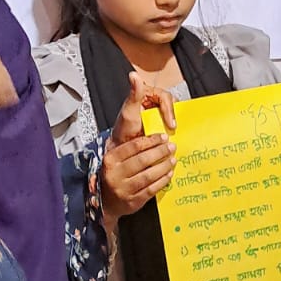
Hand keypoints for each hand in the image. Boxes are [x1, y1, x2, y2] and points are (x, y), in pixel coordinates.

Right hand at [102, 74, 177, 226]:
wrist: (107, 200)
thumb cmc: (118, 167)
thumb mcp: (119, 148)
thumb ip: (129, 125)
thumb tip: (135, 79)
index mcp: (111, 158)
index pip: (133, 147)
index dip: (151, 141)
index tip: (165, 136)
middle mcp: (114, 173)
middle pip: (142, 161)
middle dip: (160, 153)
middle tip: (172, 146)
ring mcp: (123, 189)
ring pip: (149, 176)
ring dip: (164, 167)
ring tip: (173, 159)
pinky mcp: (132, 201)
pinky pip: (151, 190)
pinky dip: (163, 181)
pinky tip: (170, 174)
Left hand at [111, 71, 176, 144]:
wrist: (123, 146)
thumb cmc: (124, 129)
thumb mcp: (129, 111)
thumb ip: (134, 93)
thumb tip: (133, 75)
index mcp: (145, 93)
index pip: (164, 96)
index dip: (169, 110)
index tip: (170, 123)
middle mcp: (152, 101)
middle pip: (171, 103)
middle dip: (172, 115)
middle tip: (171, 127)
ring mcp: (157, 111)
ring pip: (173, 111)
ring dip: (173, 121)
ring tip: (171, 131)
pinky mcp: (161, 121)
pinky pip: (171, 121)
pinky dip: (172, 127)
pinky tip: (170, 133)